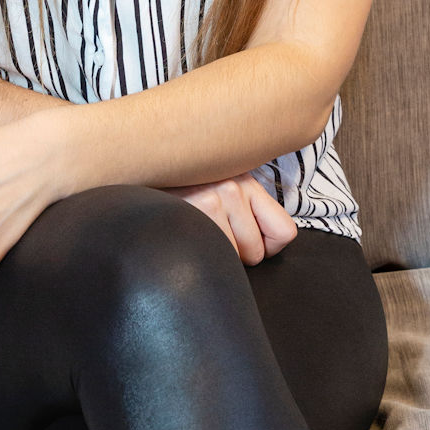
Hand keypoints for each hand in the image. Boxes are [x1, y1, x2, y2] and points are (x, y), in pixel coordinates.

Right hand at [165, 172, 298, 264]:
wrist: (144, 171)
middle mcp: (234, 187)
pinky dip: (204, 256)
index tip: (250, 241)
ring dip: (218, 255)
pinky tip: (189, 237)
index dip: (267, 246)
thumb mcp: (221, 188)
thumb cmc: (183, 190)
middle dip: (237, 254)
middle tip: (214, 233)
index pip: (285, 232)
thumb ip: (246, 208)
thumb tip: (271, 242)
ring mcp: (215, 200)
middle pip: (258, 252)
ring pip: (236, 258)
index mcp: (247, 181)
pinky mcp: (197, 213)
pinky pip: (217, 257)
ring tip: (199, 232)